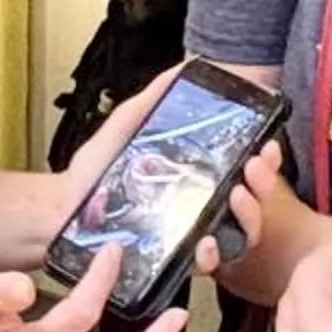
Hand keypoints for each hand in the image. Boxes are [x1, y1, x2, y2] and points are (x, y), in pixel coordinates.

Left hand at [46, 72, 271, 270]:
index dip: (266, 160)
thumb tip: (185, 67)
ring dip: (249, 216)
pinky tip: (208, 242)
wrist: (61, 211)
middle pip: (252, 202)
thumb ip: (154, 99)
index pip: (246, 171)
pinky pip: (205, 264)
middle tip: (257, 166)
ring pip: (240, 235)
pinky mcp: (174, 261)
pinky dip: (213, 255)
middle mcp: (201, 208)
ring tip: (238, 196)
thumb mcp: (126, 126)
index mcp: (198, 177)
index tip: (269, 146)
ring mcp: (191, 236)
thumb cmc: (94, 174)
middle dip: (264, 184)